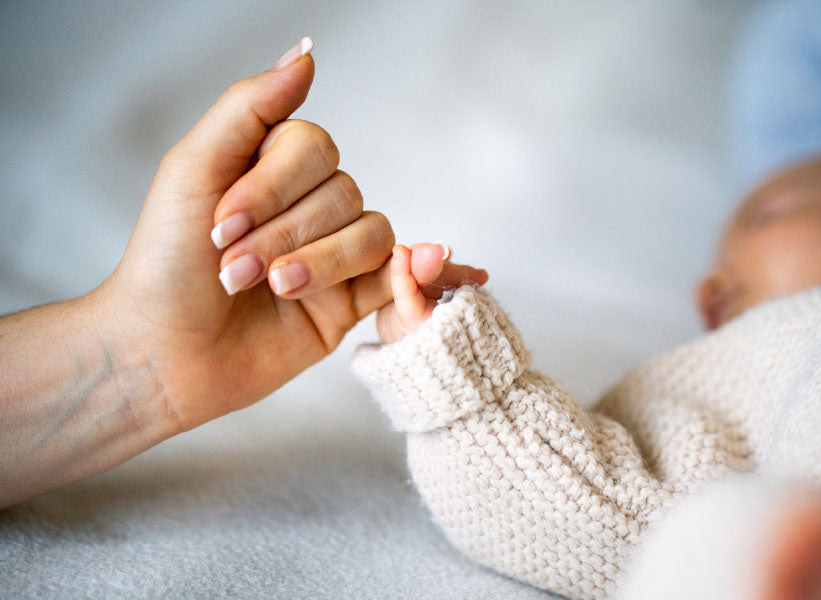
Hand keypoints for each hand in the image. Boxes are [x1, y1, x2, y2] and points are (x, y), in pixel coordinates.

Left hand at [84, 40, 472, 429]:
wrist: (161, 355)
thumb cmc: (164, 263)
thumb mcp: (193, 169)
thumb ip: (251, 107)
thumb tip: (306, 53)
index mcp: (275, 168)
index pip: (314, 149)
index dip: (273, 186)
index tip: (218, 224)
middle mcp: (310, 207)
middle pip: (344, 193)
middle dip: (283, 233)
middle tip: (231, 268)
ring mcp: (334, 255)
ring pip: (372, 235)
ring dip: (321, 261)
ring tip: (274, 288)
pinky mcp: (351, 303)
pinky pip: (399, 279)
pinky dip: (418, 273)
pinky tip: (433, 263)